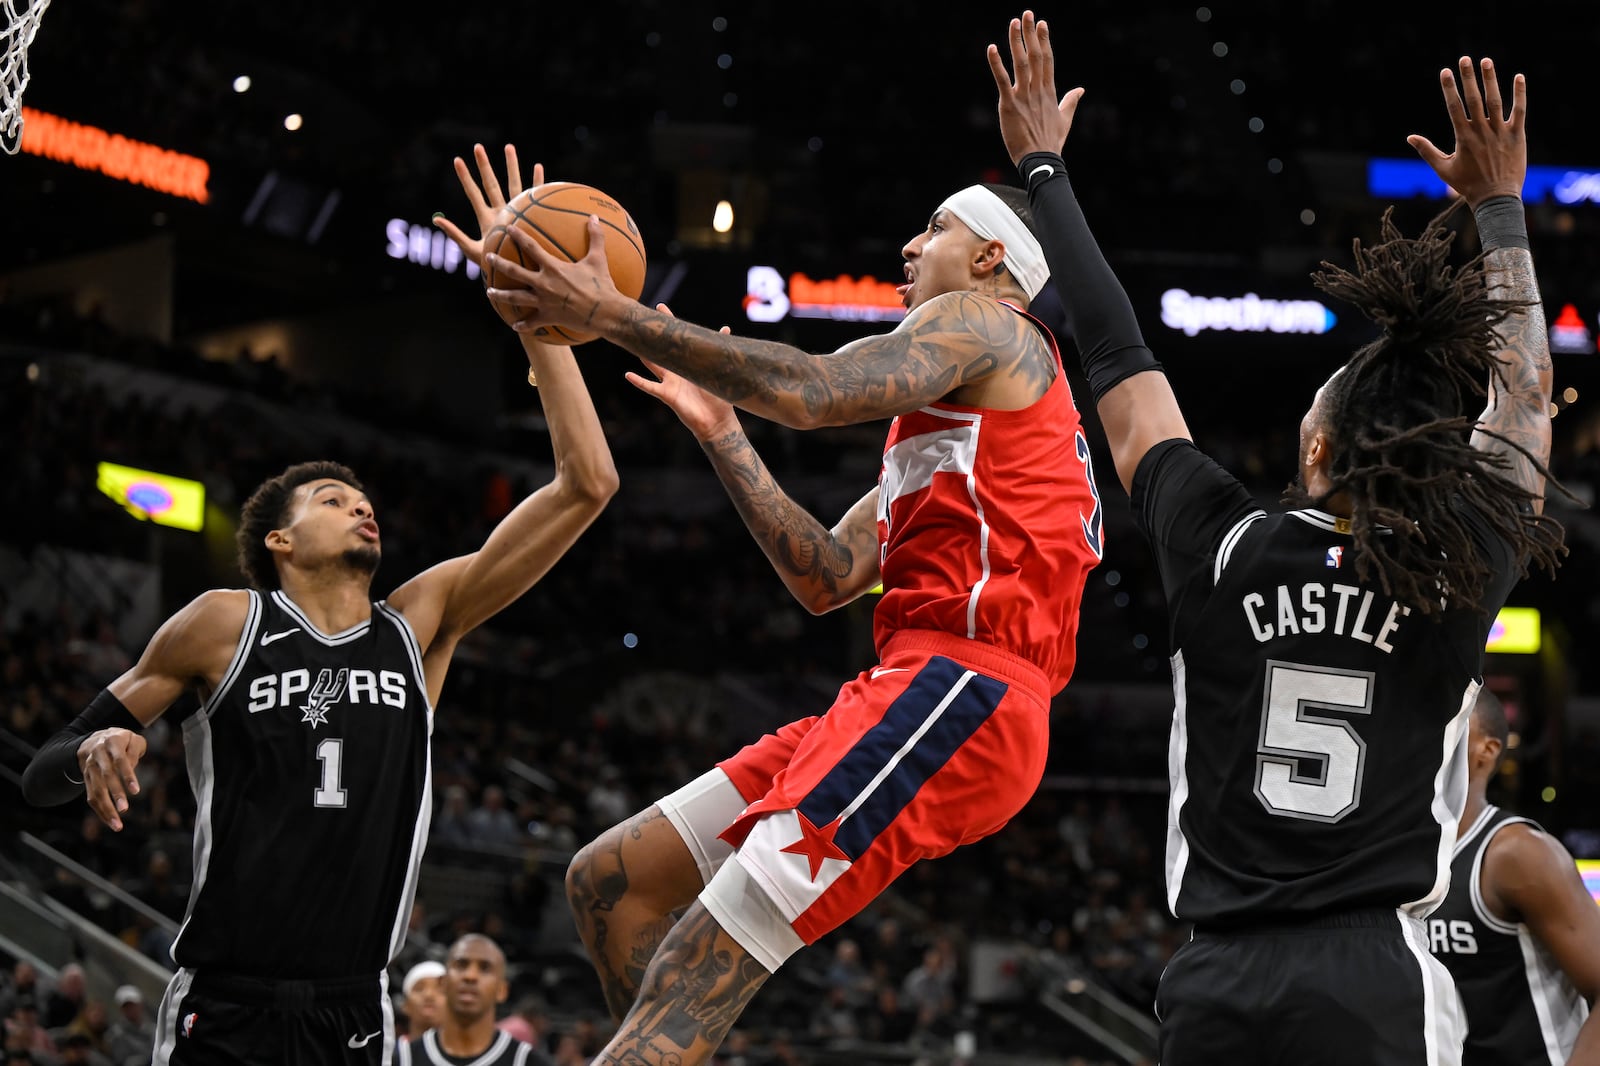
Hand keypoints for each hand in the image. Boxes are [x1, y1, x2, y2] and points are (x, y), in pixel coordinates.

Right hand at [77, 728, 146, 831]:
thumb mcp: (133, 740)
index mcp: (112, 742)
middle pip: (106, 776)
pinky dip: (100, 810)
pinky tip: (111, 822)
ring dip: (106, 808)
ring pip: (96, 789)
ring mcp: (89, 766)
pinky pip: (91, 796)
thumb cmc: (123, 740)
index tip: (136, 791)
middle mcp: (97, 754)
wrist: (96, 738)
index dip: (127, 775)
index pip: (120, 760)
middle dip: (115, 794)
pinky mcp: (85, 778)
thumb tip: (130, 772)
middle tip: (124, 809)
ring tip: (118, 825)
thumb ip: (134, 753)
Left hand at [433, 144, 537, 267]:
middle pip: (491, 183)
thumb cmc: (495, 267)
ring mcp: (516, 211)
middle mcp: (500, 211)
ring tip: (508, 147)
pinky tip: (538, 167)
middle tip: (477, 146)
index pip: (473, 193)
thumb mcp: (472, 250)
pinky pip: (534, 196)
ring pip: (513, 184)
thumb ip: (455, 235)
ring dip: (511, 166)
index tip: (457, 160)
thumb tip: (435, 220)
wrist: (517, 275)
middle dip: (484, 165)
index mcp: (486, 218)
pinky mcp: (532, 216)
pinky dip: (537, 182)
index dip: (464, 178)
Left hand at [487, 216, 620, 334]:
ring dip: (500, 295)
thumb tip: (595, 217)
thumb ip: (595, 237)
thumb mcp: (598, 259)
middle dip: (499, 263)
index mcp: (553, 268)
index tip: (508, 228)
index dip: (518, 236)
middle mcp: (543, 284)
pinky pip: (531, 322)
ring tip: (489, 292)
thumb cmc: (602, 285)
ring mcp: (543, 302)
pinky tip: (515, 325)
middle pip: (515, 271)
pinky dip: (522, 325)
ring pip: (515, 298)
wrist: (605, 312)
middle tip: (488, 257)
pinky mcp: (548, 317)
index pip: (531, 247)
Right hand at [624, 309, 739, 439]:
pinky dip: (639, 382)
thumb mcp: (719, 371)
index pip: (677, 340)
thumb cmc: (718, 398)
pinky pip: (650, 387)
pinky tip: (628, 375)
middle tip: (641, 320)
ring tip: (631, 343)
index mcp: (688, 364)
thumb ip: (719, 350)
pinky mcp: (668, 395)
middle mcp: (677, 371)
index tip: (660, 307)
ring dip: (644, 354)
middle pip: (662, 349)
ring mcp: (670, 383)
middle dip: (653, 335)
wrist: (717, 422)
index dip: (670, 324)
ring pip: (653, 365)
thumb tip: (726, 329)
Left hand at [988, 11, 1084, 165]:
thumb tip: (1081, 90)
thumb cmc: (1051, 143)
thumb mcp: (1065, 120)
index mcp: (1049, 91)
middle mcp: (1038, 90)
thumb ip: (1071, 102)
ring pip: (1021, 63)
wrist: (1042, 161)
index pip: (1047, 60)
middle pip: (1035, 56)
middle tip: (1027, 13)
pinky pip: (1002, 80)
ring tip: (1014, 22)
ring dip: (1017, 41)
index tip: (1041, 24)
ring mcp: (1024, 96)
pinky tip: (992, 48)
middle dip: (1030, 34)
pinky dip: (996, 64)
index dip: (1044, 41)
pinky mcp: (1009, 105)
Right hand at [1407, 57, 1525, 206]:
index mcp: (1463, 138)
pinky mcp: (1517, 135)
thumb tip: (1409, 137)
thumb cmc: (1467, 185)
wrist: (1496, 198)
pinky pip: (1519, 110)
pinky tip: (1518, 77)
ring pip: (1495, 101)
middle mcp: (1481, 131)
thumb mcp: (1443, 169)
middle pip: (1474, 99)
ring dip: (1490, 79)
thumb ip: (1426, 151)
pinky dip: (1519, 93)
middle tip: (1465, 58)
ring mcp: (1500, 132)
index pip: (1454, 107)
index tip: (1445, 71)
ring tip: (1485, 61)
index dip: (1449, 88)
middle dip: (1468, 77)